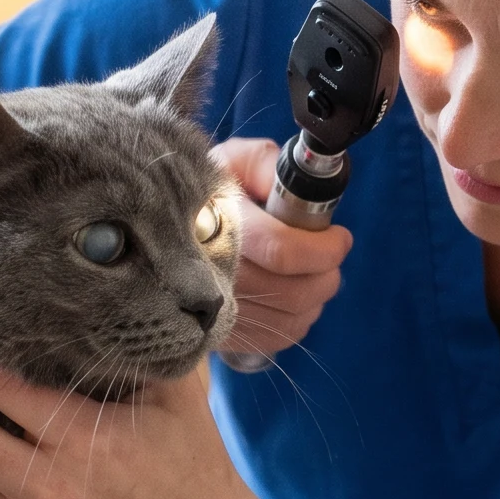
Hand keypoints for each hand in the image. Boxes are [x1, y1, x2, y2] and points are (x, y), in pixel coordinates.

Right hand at [210, 138, 353, 358]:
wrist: (160, 231)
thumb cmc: (208, 192)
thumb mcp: (233, 161)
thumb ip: (265, 165)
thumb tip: (297, 189)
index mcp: (219, 228)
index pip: (283, 252)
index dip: (324, 249)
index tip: (339, 237)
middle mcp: (214, 276)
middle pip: (294, 292)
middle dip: (326, 272)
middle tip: (330, 254)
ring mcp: (217, 312)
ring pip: (292, 319)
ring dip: (316, 296)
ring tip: (313, 272)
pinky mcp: (222, 334)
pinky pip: (279, 338)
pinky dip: (299, 319)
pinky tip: (294, 295)